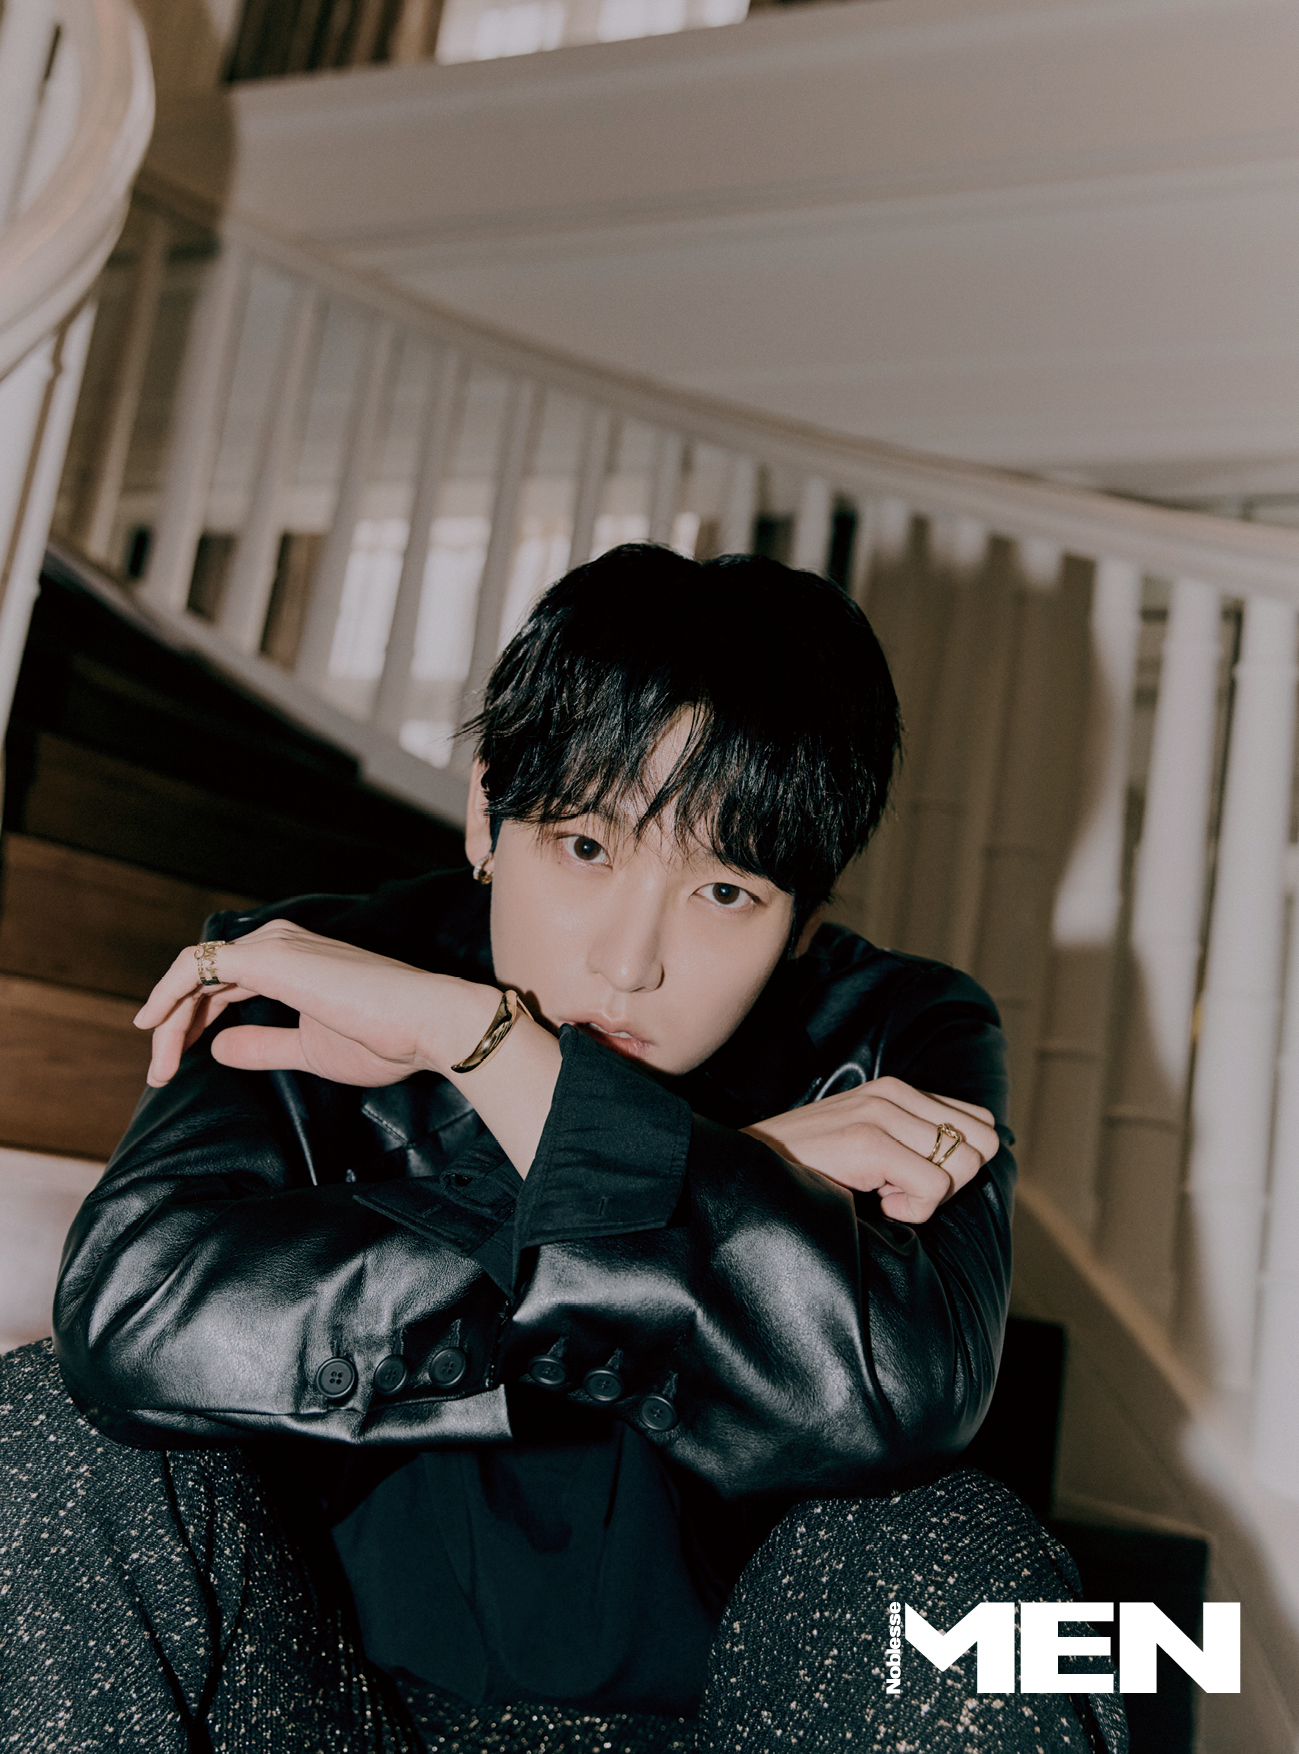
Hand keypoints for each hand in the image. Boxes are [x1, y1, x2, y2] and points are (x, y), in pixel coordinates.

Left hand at [134, 920, 498, 1089]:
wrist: (426, 1025)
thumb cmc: (386, 1038)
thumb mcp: (309, 1049)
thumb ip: (264, 1046)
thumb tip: (218, 1050)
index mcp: (294, 959)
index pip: (225, 983)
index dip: (195, 1020)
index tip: (179, 1060)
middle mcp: (279, 942)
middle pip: (204, 978)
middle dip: (175, 1025)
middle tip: (161, 1071)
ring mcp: (273, 946)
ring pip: (195, 973)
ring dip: (170, 1019)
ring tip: (161, 1064)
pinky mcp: (267, 959)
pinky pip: (197, 967)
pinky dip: (167, 993)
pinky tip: (153, 1024)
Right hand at [742, 1076, 998, 1223]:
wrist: (754, 1171)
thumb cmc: (813, 1168)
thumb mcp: (871, 1140)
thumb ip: (913, 1139)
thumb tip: (975, 1159)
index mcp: (899, 1090)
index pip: (980, 1121)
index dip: (957, 1162)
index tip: (914, 1175)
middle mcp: (894, 1093)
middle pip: (982, 1144)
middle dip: (953, 1179)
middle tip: (905, 1187)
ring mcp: (881, 1114)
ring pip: (964, 1166)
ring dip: (929, 1195)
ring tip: (884, 1190)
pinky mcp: (869, 1143)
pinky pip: (933, 1189)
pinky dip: (913, 1210)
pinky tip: (876, 1202)